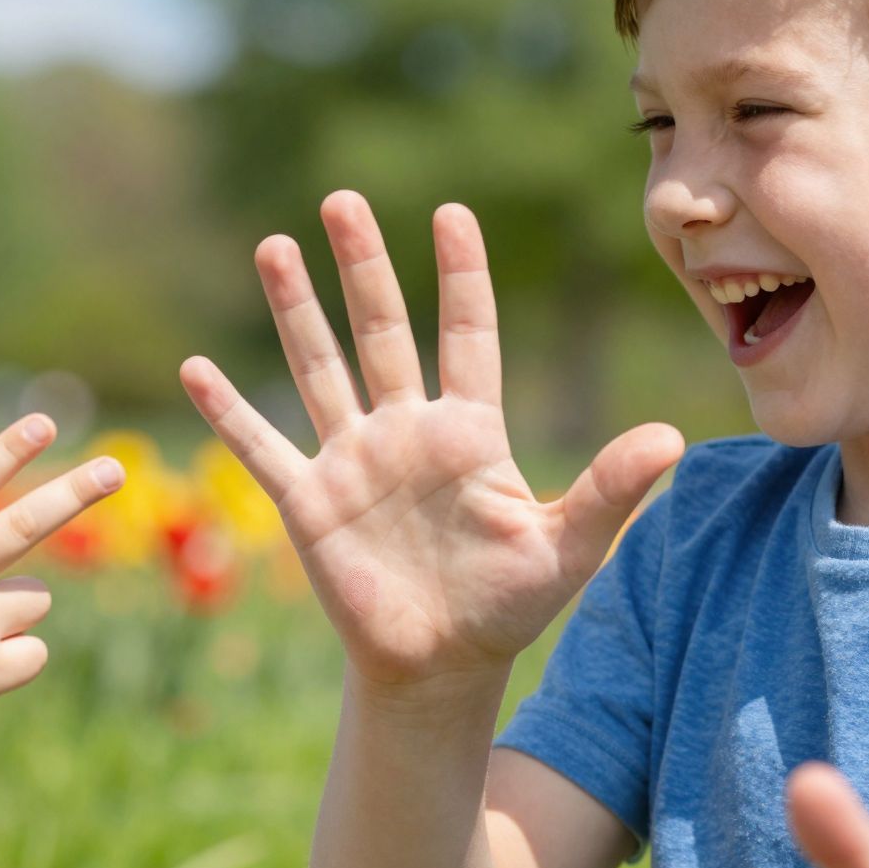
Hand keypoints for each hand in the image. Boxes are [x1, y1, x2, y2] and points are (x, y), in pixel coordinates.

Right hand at [180, 190, 681, 689]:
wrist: (438, 668)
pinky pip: (262, 446)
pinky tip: (195, 370)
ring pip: (319, 368)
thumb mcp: (566, 548)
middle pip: (381, 330)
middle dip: (361, 266)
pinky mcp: (310, 501)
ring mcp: (353, 460)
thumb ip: (609, 490)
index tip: (451, 212)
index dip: (460, 276)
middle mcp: (405, 430)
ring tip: (274, 246)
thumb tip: (673, 437)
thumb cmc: (506, 608)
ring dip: (296, 310)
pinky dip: (229, 411)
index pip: (465, 334)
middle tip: (340, 199)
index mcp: (469, 431)